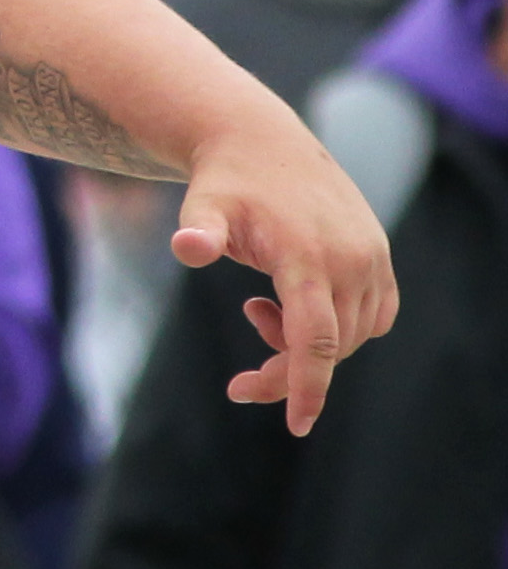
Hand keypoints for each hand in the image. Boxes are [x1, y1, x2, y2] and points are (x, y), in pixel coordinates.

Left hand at [170, 115, 398, 434]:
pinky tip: (291, 303)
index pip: (316, 339)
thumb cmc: (226, 181)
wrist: (262, 143)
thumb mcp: (203, 203)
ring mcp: (372, 259)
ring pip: (352, 336)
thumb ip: (197, 230)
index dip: (307, 386)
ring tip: (257, 308)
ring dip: (307, 345)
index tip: (297, 425)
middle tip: (240, 381)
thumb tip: (187, 247)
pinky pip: (373, 317)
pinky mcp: (379, 258)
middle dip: (287, 373)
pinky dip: (337, 328)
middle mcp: (352, 260)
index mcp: (308, 255)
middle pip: (330, 346)